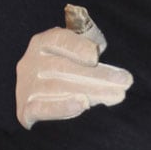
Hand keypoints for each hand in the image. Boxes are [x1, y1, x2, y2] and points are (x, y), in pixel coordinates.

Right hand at [15, 8, 133, 128]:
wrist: (33, 95)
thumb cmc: (60, 68)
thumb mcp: (70, 50)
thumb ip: (85, 44)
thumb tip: (99, 48)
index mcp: (41, 43)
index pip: (58, 40)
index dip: (77, 46)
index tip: (96, 56)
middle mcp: (30, 62)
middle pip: (64, 67)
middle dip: (98, 75)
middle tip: (125, 81)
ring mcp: (26, 86)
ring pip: (59, 87)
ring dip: (91, 91)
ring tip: (116, 95)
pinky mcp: (25, 109)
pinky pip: (43, 108)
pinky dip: (62, 106)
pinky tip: (82, 105)